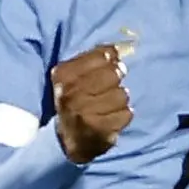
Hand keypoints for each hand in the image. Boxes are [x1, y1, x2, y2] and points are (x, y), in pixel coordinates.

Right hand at [50, 45, 132, 162]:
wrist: (66, 139)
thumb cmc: (74, 101)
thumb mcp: (74, 76)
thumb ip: (94, 59)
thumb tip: (118, 49)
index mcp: (63, 75)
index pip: (101, 56)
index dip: (111, 60)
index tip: (111, 64)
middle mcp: (70, 93)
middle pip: (113, 75)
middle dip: (115, 81)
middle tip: (108, 89)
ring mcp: (83, 113)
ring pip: (121, 95)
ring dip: (119, 101)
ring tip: (108, 106)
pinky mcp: (97, 130)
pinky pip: (126, 114)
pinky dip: (122, 116)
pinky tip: (112, 119)